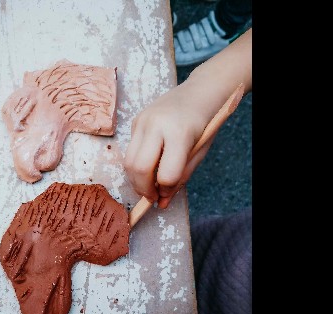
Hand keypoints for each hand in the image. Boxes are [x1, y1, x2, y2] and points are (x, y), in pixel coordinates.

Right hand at [123, 79, 222, 208]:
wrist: (199, 91)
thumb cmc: (204, 123)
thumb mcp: (199, 152)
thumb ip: (181, 177)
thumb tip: (162, 202)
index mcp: (179, 133)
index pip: (166, 174)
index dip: (166, 190)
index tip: (167, 195)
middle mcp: (156, 125)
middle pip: (139, 169)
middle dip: (143, 189)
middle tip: (152, 196)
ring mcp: (143, 121)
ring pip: (128, 161)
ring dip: (136, 179)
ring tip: (148, 184)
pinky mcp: (136, 121)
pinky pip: (130, 150)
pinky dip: (137, 163)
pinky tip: (150, 163)